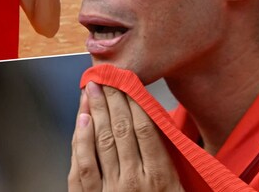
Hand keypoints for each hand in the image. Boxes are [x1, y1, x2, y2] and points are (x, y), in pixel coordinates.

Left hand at [68, 81, 183, 191]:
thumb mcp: (177, 185)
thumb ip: (167, 156)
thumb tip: (155, 120)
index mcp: (160, 177)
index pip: (145, 129)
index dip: (134, 102)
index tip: (128, 83)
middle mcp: (133, 181)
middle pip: (121, 130)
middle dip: (112, 99)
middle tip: (107, 77)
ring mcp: (111, 190)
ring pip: (102, 142)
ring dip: (96, 111)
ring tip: (92, 89)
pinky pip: (83, 165)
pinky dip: (81, 139)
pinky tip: (82, 119)